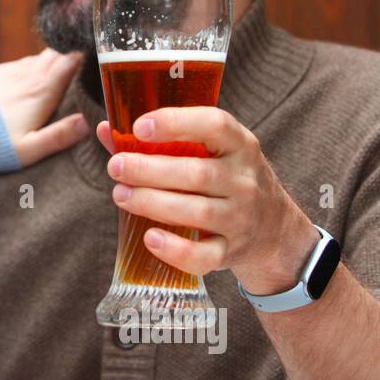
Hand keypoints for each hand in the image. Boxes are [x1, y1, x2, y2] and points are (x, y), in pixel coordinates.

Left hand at [0, 48, 89, 166]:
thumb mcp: (28, 150)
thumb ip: (59, 136)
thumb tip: (89, 123)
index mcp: (39, 93)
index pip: (69, 62)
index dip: (86, 54)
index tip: (101, 53)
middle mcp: (25, 77)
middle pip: (56, 55)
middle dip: (72, 53)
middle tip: (87, 58)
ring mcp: (7, 73)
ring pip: (37, 58)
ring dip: (52, 59)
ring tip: (66, 65)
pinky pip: (18, 64)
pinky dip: (31, 65)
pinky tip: (33, 75)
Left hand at [94, 107, 319, 294]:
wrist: (274, 228)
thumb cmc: (225, 178)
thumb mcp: (209, 151)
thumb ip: (159, 139)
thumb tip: (105, 129)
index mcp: (240, 145)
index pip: (215, 125)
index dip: (175, 123)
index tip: (139, 126)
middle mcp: (244, 180)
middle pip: (197, 173)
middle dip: (149, 170)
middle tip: (115, 167)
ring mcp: (241, 218)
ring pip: (198, 212)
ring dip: (153, 203)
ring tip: (120, 195)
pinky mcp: (231, 252)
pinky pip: (204, 256)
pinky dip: (175, 250)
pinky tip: (149, 238)